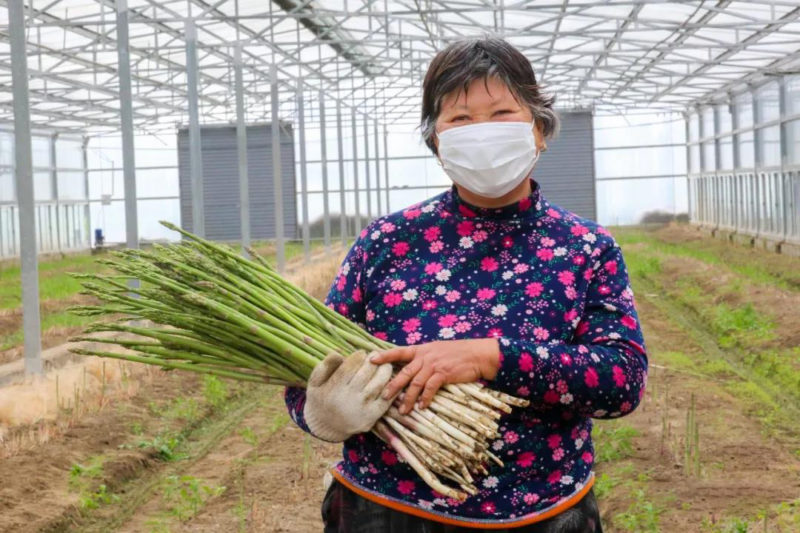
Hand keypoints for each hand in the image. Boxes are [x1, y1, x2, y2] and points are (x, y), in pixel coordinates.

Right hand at [304, 350, 393, 441]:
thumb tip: (338, 353)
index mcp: (333, 389)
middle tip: (376, 355)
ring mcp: (361, 409)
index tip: (362, 352)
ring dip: (385, 371)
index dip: (358, 357)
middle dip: (373, 361)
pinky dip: (392, 389)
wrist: (326, 427)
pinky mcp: (371, 418)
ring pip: (379, 384)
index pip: (349, 367)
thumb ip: (324, 366)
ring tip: (386, 364)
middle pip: (366, 374)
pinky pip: (386, 400)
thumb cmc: (321, 399)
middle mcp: (347, 399)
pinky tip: (392, 380)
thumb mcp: (315, 382)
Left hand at [370, 338, 500, 413]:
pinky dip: (425, 398)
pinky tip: (421, 406)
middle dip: (393, 386)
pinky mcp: (443, 374)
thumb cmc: (456, 353)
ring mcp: (433, 365)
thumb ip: (422, 358)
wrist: (476, 354)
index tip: (371, 360)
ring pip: (415, 384)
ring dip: (408, 399)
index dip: (384, 355)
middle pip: (404, 372)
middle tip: (383, 397)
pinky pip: (430, 388)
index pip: (398, 352)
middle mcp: (424, 357)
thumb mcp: (436, 350)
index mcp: (420, 350)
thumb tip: (410, 367)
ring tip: (403, 410)